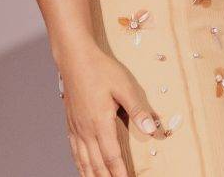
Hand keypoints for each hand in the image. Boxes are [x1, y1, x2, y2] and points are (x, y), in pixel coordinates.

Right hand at [59, 47, 163, 176]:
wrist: (75, 59)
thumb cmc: (101, 70)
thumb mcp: (125, 86)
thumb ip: (137, 110)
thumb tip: (152, 130)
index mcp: (100, 123)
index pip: (112, 157)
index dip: (120, 173)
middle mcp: (86, 130)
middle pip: (97, 164)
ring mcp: (76, 128)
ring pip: (84, 161)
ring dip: (92, 176)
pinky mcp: (71, 124)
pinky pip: (74, 151)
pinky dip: (80, 165)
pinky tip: (83, 170)